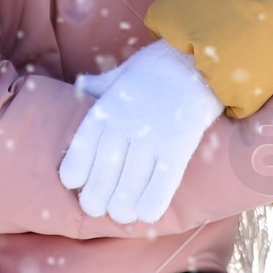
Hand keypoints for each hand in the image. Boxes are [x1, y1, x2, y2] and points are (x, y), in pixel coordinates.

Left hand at [58, 38, 222, 223]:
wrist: (200, 57)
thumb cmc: (160, 65)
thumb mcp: (124, 71)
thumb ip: (101, 84)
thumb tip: (81, 83)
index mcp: (109, 106)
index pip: (84, 143)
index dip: (75, 167)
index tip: (71, 183)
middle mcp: (126, 124)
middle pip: (104, 169)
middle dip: (96, 195)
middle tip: (94, 209)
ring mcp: (152, 135)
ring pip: (131, 181)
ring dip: (122, 205)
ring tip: (120, 215)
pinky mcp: (179, 144)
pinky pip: (164, 180)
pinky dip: (154, 200)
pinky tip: (148, 215)